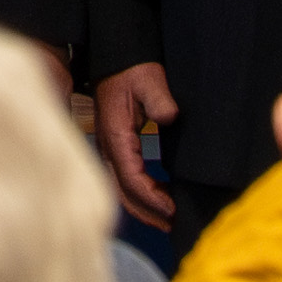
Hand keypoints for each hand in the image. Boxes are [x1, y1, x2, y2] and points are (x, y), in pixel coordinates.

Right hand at [90, 64, 180, 229]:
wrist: (117, 56)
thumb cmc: (132, 68)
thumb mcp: (148, 79)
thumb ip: (159, 99)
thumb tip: (169, 117)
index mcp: (115, 134)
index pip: (131, 178)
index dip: (152, 198)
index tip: (173, 209)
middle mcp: (107, 146)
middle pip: (123, 191)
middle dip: (147, 212)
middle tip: (173, 225)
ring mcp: (108, 147)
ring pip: (121, 188)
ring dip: (142, 206)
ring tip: (167, 219)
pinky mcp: (113, 144)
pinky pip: (123, 177)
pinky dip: (139, 193)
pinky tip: (158, 195)